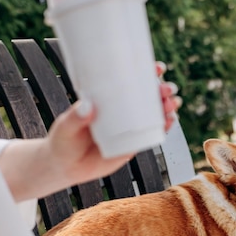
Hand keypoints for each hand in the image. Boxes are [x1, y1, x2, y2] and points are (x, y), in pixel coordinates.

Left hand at [43, 61, 181, 185]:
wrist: (64, 167)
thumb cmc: (63, 140)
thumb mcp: (66, 126)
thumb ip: (75, 117)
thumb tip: (87, 106)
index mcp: (107, 99)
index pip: (129, 81)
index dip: (146, 72)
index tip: (157, 68)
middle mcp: (121, 111)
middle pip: (147, 96)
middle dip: (162, 90)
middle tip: (167, 88)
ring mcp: (128, 128)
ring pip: (153, 114)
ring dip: (167, 107)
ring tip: (172, 103)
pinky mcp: (132, 145)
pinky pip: (152, 134)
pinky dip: (163, 127)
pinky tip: (170, 121)